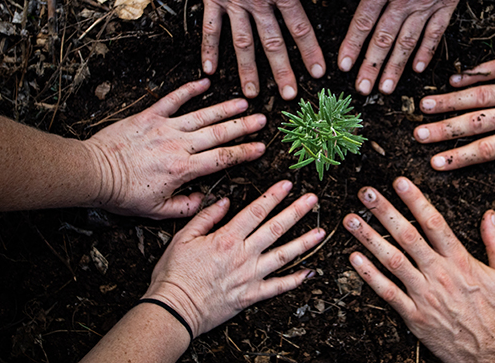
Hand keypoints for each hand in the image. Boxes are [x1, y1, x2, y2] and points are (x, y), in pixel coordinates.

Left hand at [84, 79, 265, 218]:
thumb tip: (205, 200)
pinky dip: (189, 90)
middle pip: (219, 133)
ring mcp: (165, 128)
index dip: (244, 152)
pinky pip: (173, 100)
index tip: (260, 148)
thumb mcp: (157, 210)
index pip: (222, 159)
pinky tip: (204, 82)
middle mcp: (178, 145)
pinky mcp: (149, 116)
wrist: (93, 173)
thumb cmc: (122, 193)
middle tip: (262, 120)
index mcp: (183, 169)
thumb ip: (185, 207)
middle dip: (243, 126)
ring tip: (244, 102)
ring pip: (202, 115)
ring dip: (225, 108)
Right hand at [142, 180, 324, 336]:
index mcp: (226, 239)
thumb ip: (206, 217)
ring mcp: (250, 276)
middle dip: (296, 212)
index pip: (255, 211)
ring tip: (320, 232)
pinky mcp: (251, 295)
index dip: (273, 196)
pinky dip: (295, 280)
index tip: (287, 185)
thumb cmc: (174, 275)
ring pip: (283, 256)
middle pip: (275, 229)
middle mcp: (243, 256)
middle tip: (312, 200)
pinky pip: (278, 287)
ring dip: (304, 243)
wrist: (174, 310)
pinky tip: (309, 273)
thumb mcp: (182, 238)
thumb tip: (225, 202)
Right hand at [193, 0, 340, 99]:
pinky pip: (211, 26)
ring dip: (247, 71)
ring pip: (242, 42)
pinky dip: (209, 50)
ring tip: (251, 94)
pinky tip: (209, 71)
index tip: (318, 73)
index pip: (301, 27)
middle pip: (273, 43)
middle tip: (289, 96)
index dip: (310, 52)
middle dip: (282, 72)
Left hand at [323, 0, 476, 94]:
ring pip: (407, 41)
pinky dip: (426, 51)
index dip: (353, 45)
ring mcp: (427, 2)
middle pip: (384, 39)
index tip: (344, 66)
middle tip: (362, 89)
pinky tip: (417, 68)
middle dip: (371, 67)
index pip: (363, 21)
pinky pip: (435, 32)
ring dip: (396, 67)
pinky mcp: (447, 1)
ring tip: (386, 88)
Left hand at [344, 177, 494, 362]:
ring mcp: (424, 295)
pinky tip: (354, 258)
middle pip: (407, 236)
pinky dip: (369, 275)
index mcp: (461, 261)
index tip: (399, 183)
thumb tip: (490, 215)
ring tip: (350, 220)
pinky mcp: (414, 316)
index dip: (415, 200)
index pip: (434, 223)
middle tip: (365, 193)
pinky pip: (387, 292)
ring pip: (392, 261)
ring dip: (368, 238)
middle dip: (384, 212)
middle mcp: (439, 274)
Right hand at [414, 54, 494, 205]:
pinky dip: (476, 72)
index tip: (435, 163)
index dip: (459, 157)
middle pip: (475, 122)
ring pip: (480, 94)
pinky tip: (455, 78)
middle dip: (443, 129)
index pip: (486, 150)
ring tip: (425, 104)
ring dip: (451, 100)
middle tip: (418, 133)